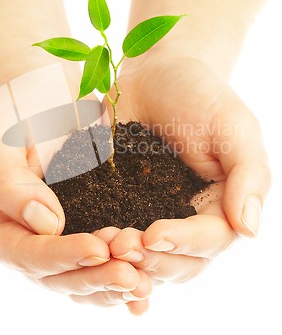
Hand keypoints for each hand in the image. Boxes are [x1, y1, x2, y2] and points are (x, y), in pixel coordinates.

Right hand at [0, 98, 150, 313]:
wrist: (42, 95)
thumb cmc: (13, 109)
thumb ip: (10, 182)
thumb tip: (46, 225)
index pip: (22, 253)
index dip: (59, 257)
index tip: (99, 249)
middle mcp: (18, 241)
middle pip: (52, 277)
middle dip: (93, 279)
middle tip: (132, 277)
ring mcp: (49, 241)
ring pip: (78, 279)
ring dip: (111, 285)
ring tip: (145, 283)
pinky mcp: (79, 232)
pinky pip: (97, 264)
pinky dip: (120, 275)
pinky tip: (148, 282)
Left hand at [103, 55, 269, 282]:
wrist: (156, 72)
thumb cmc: (201, 94)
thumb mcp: (234, 126)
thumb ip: (249, 175)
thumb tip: (249, 229)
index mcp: (221, 205)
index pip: (210, 240)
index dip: (183, 244)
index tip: (154, 235)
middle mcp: (188, 218)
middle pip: (178, 262)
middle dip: (150, 260)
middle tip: (120, 245)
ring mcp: (152, 214)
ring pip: (145, 259)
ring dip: (125, 261)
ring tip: (102, 244)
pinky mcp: (120, 204)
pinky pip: (113, 233)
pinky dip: (102, 246)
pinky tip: (85, 241)